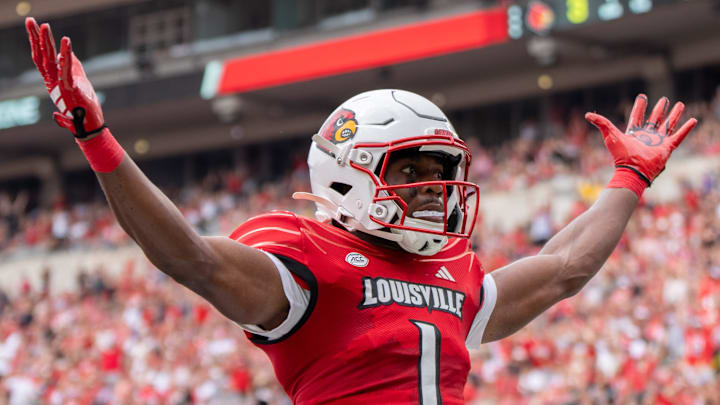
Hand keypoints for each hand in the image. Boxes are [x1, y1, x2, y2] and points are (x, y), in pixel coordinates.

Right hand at [26, 17, 104, 138]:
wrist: (89, 126)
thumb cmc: (85, 107)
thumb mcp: (80, 81)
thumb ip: (73, 67)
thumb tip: (66, 53)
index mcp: (53, 81)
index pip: (41, 58)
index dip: (36, 42)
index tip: (35, 26)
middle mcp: (52, 82)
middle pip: (42, 56)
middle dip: (36, 37)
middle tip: (31, 21)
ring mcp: (60, 86)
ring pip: (50, 61)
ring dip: (47, 42)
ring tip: (45, 26)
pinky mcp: (70, 89)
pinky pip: (66, 69)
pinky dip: (66, 55)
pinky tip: (66, 42)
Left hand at [586, 94, 696, 184]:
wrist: (633, 170)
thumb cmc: (621, 154)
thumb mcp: (610, 135)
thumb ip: (601, 123)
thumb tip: (588, 115)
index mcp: (633, 133)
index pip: (637, 116)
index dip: (639, 106)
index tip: (642, 97)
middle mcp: (646, 136)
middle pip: (654, 119)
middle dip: (659, 109)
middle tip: (663, 99)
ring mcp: (657, 141)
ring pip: (668, 125)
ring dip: (674, 115)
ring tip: (680, 104)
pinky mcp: (667, 147)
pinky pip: (679, 136)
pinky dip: (686, 129)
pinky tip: (692, 120)